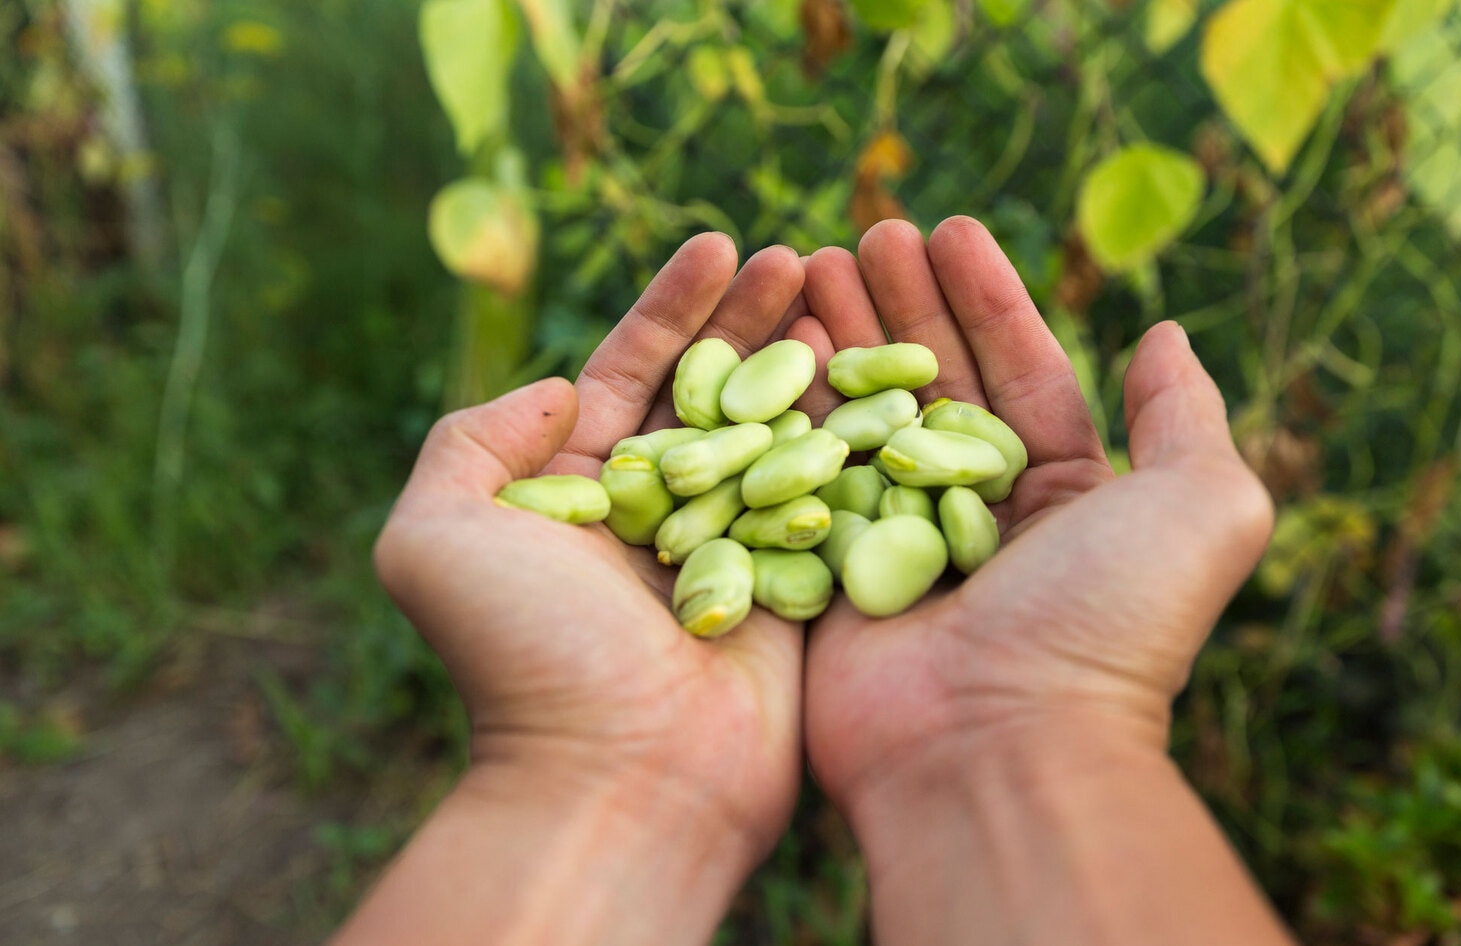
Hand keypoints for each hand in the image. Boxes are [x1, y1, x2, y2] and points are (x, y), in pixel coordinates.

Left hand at [369, 236, 806, 905]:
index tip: (721, 244)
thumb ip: (472, 443)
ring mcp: (733, 551)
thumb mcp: (437, 535)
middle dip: (756, 320)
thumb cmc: (522, 657)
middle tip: (802, 255)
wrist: (620, 778)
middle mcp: (658, 515)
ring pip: (779, 435)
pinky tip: (883, 382)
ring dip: (812, 364)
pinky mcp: (795, 590)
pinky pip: (829, 500)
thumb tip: (556, 386)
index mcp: (578, 494)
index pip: (632, 373)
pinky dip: (853, 440)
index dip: (675, 307)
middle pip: (714, 391)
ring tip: (848, 295)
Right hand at [797, 216, 1274, 812]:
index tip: (948, 227)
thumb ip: (1186, 412)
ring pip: (864, 419)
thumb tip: (1162, 332)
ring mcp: (898, 548)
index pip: (1021, 371)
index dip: (987, 296)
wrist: (999, 748)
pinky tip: (773, 338)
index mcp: (1066, 498)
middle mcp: (981, 519)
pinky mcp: (827, 578)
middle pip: (933, 384)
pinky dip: (790, 407)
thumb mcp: (1201, 504)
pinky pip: (805, 476)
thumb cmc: (1107, 623)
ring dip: (840, 337)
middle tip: (865, 233)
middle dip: (901, 305)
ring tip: (806, 261)